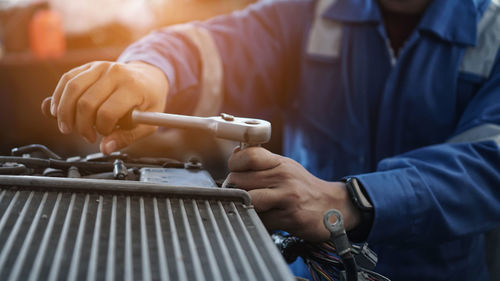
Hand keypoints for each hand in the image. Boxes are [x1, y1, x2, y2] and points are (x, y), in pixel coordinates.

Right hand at [49, 61, 168, 153]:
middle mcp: (115, 73)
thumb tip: (105, 148)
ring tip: (68, 128)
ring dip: (64, 113)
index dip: (102, 129)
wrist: (149, 76)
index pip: (108, 112)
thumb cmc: (149, 101)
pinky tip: (58, 111)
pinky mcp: (89, 65)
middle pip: (86, 103)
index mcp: (133, 88)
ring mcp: (101, 66)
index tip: (106, 134)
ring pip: (72, 89)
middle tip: (87, 136)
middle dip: (82, 126)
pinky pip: (67, 79)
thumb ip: (127, 137)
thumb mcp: (148, 124)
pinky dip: (59, 97)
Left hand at [226, 147, 360, 241]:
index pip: (248, 155)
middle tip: (237, 194)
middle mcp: (283, 177)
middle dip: (233, 189)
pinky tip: (262, 219)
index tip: (234, 171)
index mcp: (280, 163)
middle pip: (240, 180)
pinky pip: (261, 221)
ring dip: (242, 206)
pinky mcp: (290, 218)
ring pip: (248, 200)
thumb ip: (262, 163)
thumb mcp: (286, 168)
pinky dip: (257, 222)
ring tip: (247, 207)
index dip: (234, 163)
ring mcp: (287, 197)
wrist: (334, 206)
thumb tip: (235, 155)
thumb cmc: (304, 187)